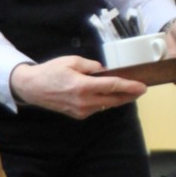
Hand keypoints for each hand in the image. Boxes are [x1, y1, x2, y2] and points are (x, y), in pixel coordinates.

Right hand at [10, 57, 144, 118]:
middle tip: (141, 90)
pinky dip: (105, 101)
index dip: (130, 86)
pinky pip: (97, 108)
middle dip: (130, 95)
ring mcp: (81, 110)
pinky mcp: (79, 115)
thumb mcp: (72, 61)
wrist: (33, 88)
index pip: (113, 86)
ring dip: (118, 99)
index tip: (143, 86)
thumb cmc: (51, 71)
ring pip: (107, 105)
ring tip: (128, 91)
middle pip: (114, 100)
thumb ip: (92, 66)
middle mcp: (84, 101)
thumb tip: (105, 71)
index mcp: (83, 86)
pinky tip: (109, 95)